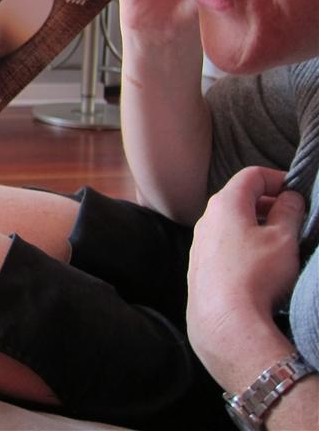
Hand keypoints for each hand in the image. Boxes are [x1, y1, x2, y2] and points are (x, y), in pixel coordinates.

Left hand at [187, 167, 304, 385]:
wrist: (225, 322)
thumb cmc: (256, 275)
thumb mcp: (284, 238)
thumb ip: (289, 211)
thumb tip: (289, 198)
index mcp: (225, 204)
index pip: (252, 175)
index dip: (278, 178)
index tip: (298, 193)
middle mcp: (206, 219)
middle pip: (239, 198)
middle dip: (269, 204)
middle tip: (295, 218)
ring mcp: (200, 244)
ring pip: (231, 224)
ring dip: (257, 227)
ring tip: (282, 244)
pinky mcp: (200, 267)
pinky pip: (224, 246)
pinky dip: (244, 246)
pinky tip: (261, 266)